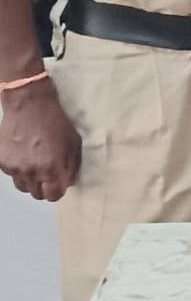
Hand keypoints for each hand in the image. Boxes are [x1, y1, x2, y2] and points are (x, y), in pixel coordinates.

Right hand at [0, 78, 81, 201]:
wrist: (29, 104)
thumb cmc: (55, 119)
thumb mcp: (73, 141)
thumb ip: (72, 165)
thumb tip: (68, 181)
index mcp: (52, 168)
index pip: (54, 196)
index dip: (58, 191)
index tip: (59, 184)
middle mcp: (32, 171)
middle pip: (37, 194)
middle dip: (44, 187)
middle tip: (48, 173)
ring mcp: (15, 168)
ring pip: (23, 186)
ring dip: (30, 179)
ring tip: (35, 162)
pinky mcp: (2, 162)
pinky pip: (12, 174)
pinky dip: (18, 168)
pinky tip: (24, 153)